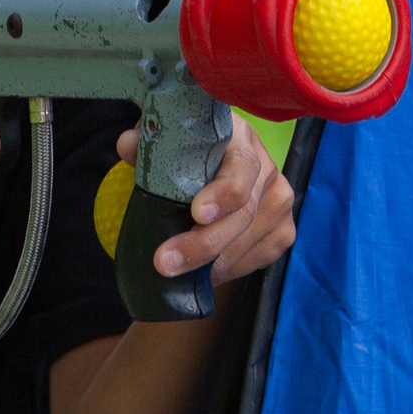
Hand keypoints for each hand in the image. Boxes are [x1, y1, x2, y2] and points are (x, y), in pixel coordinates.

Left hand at [113, 118, 296, 287]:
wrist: (216, 174)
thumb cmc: (190, 157)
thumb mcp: (166, 145)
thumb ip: (147, 144)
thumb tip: (128, 145)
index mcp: (240, 140)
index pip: (240, 168)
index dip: (222, 193)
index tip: (196, 213)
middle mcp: (267, 168)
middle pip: (242, 214)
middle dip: (202, 244)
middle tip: (165, 262)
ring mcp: (279, 201)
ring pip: (246, 242)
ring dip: (211, 263)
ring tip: (176, 273)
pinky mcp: (284, 231)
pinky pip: (256, 259)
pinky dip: (227, 270)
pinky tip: (204, 273)